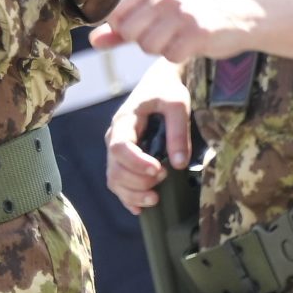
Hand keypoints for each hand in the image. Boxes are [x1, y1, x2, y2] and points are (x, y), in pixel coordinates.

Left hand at [89, 0, 258, 64]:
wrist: (236, 18)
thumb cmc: (187, 18)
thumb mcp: (154, 16)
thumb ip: (120, 29)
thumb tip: (92, 40)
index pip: (113, 6)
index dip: (114, 24)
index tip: (128, 29)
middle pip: (127, 30)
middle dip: (140, 41)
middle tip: (160, 35)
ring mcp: (181, 12)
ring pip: (147, 45)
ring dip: (160, 50)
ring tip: (176, 38)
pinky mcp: (198, 31)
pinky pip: (170, 55)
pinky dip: (177, 57)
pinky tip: (189, 46)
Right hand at [104, 58, 191, 213]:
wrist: (160, 85)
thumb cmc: (167, 90)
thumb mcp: (177, 103)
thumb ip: (178, 131)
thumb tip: (178, 163)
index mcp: (124, 121)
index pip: (120, 147)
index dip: (137, 163)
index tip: (159, 169)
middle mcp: (115, 138)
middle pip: (115, 169)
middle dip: (138, 181)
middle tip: (164, 177)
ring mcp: (117, 151)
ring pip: (114, 180)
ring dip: (133, 194)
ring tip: (155, 198)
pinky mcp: (124, 160)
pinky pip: (118, 184)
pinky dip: (128, 198)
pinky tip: (141, 207)